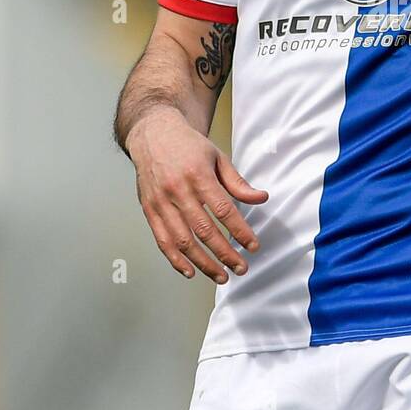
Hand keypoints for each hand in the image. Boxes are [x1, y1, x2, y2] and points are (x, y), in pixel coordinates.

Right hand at [127, 108, 267, 283]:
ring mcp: (161, 202)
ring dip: (203, 263)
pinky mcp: (149, 210)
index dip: (240, 231)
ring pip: (182, 241)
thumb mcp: (217, 157)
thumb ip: (237, 182)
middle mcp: (177, 190)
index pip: (224, 210)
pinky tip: (191, 271)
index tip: (253, 246)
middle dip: (225, 253)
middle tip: (242, 268)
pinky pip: (162, 240)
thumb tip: (261, 198)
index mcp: (198, 175)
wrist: (152, 134)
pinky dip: (176, 260)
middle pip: (204, 230)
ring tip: (221, 276)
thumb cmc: (188, 146)